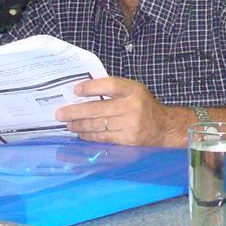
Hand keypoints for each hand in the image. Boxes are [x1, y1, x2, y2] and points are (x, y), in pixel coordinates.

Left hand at [55, 77, 183, 146]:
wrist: (165, 127)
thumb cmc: (144, 106)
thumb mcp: (134, 91)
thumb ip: (114, 90)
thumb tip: (83, 93)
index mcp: (133, 90)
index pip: (110, 85)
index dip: (91, 87)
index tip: (75, 90)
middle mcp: (132, 106)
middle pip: (98, 108)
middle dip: (76, 112)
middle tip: (60, 113)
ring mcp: (130, 124)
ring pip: (98, 125)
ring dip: (79, 125)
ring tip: (68, 124)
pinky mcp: (128, 140)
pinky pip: (104, 137)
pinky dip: (89, 136)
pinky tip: (81, 134)